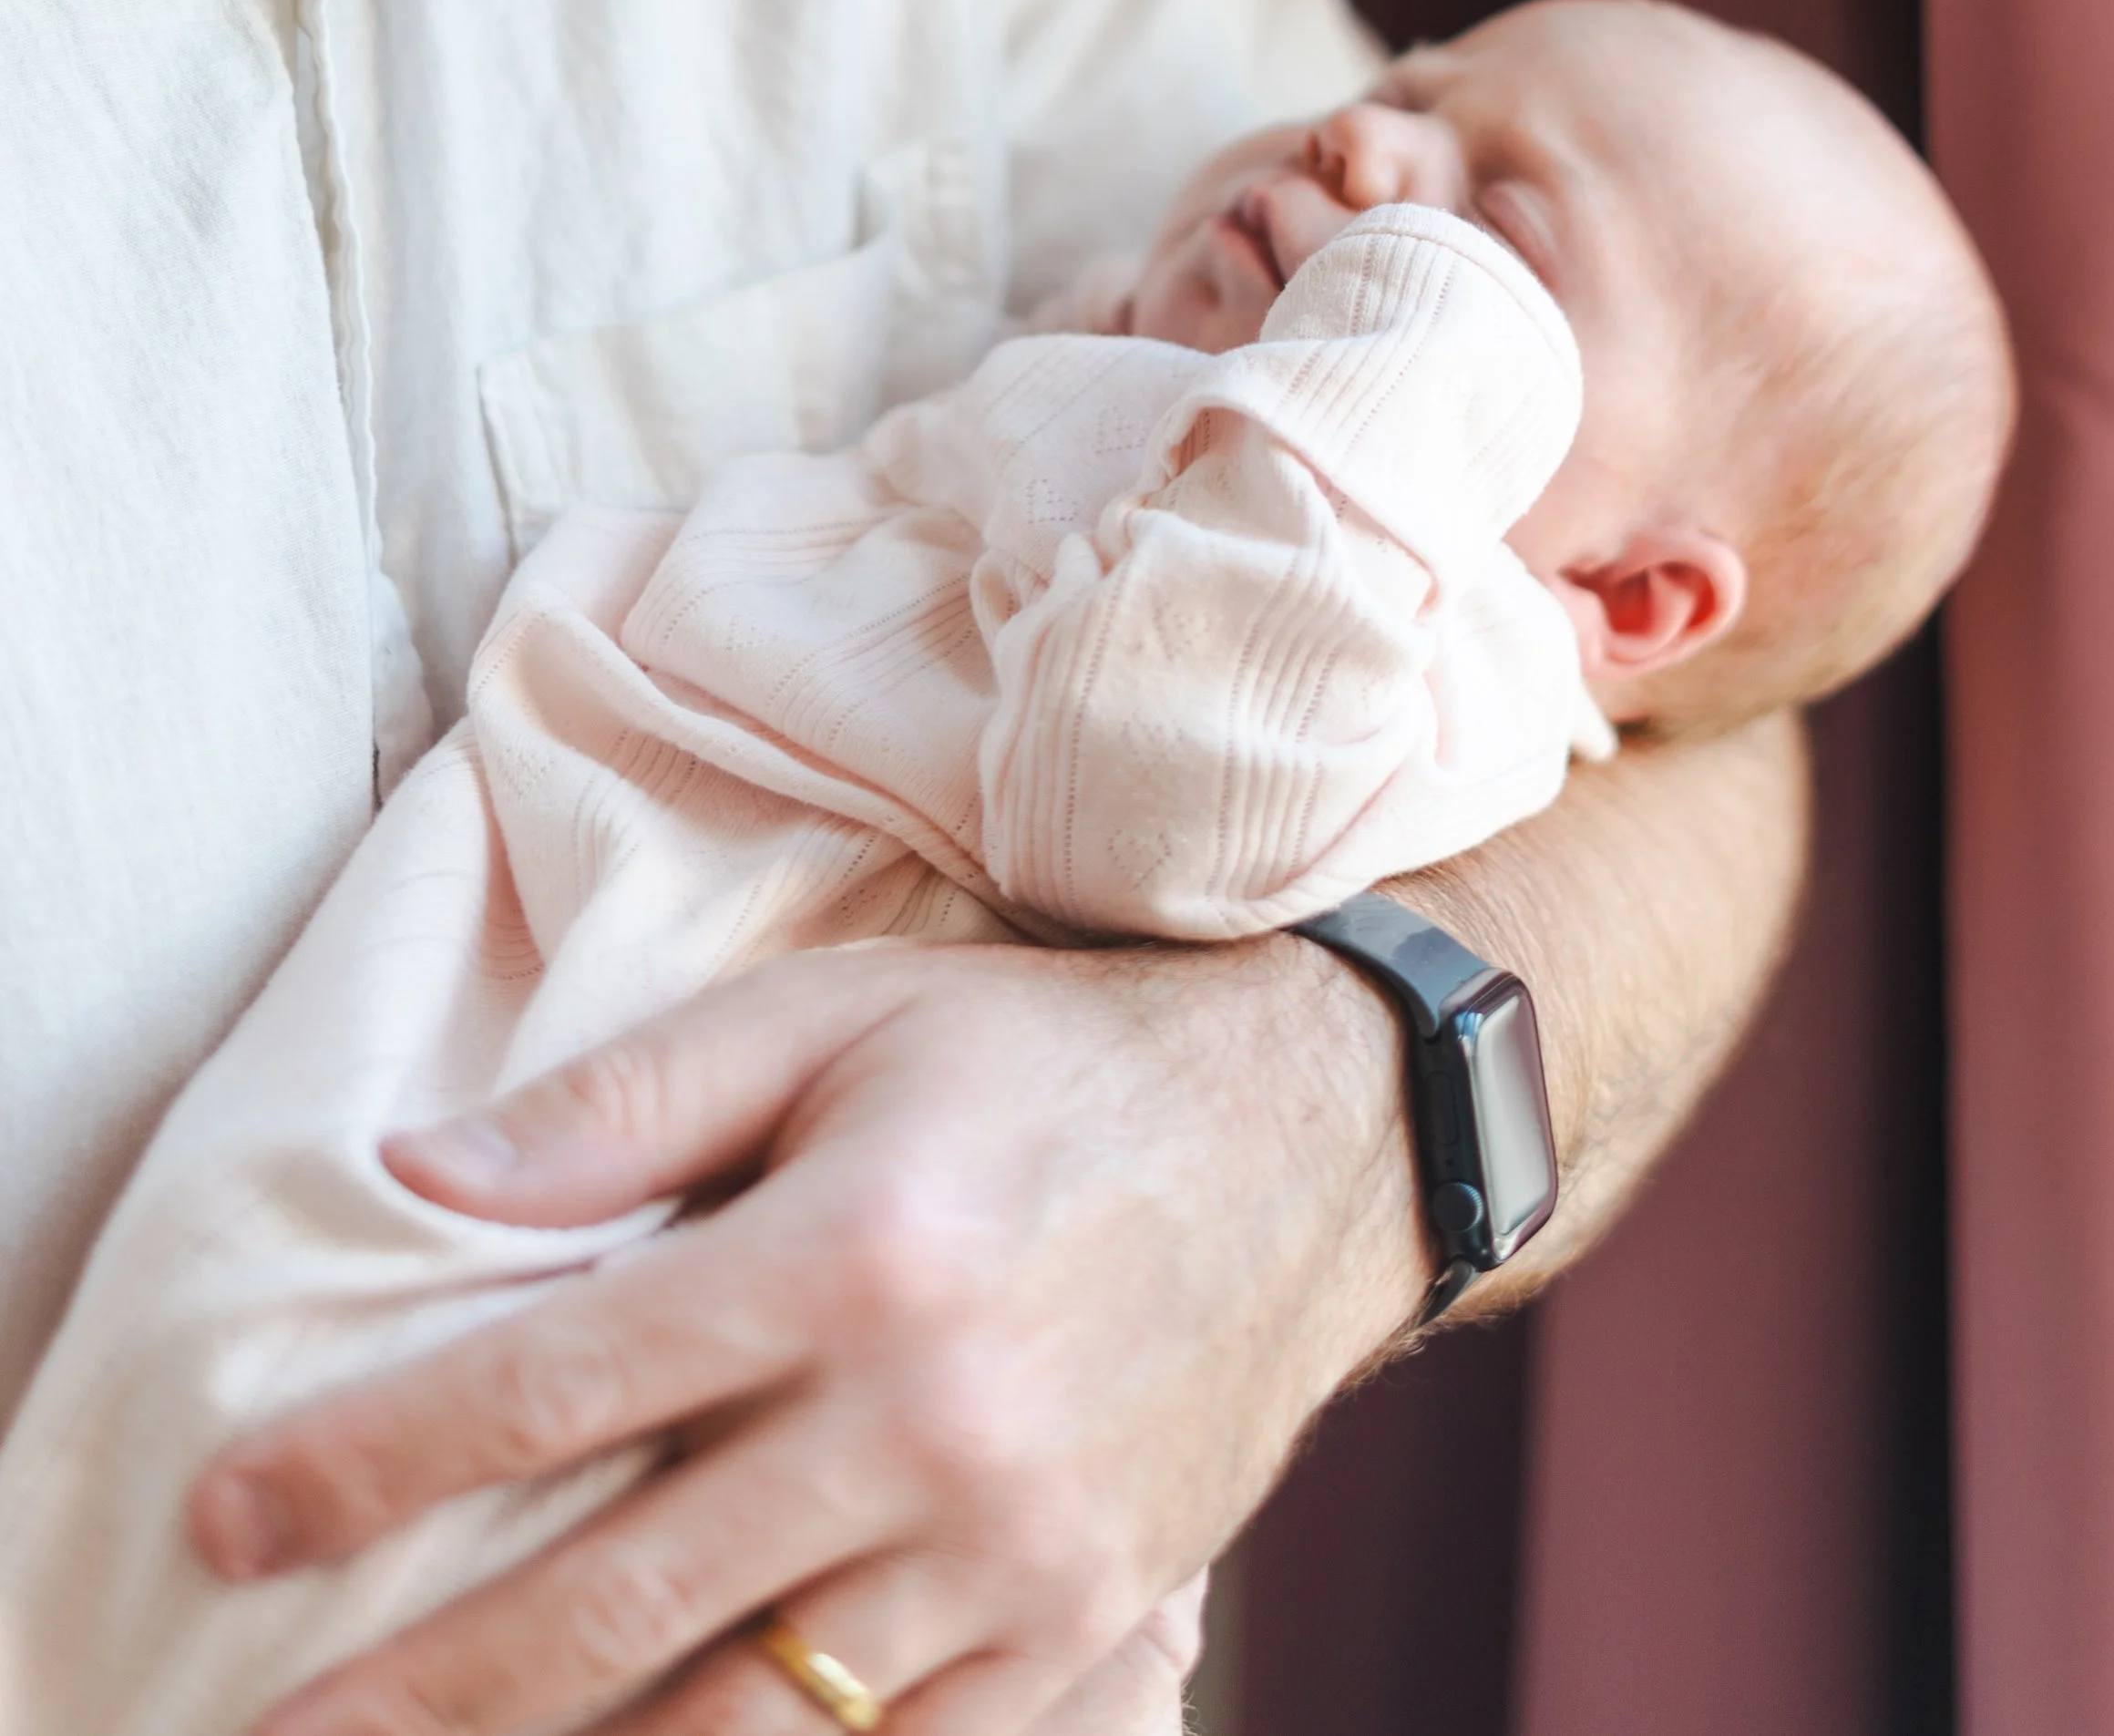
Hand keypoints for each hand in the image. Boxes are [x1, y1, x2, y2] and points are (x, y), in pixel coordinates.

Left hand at [190, 937, 1424, 1734]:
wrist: (1317, 1139)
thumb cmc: (1042, 1058)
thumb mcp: (838, 1013)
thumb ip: (629, 1097)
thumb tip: (423, 1172)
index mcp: (850, 1250)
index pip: (554, 1385)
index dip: (369, 1463)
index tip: (231, 1517)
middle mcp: (927, 1420)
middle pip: (616, 1601)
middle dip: (417, 1689)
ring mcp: (1013, 1551)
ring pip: (747, 1727)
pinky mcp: (1084, 1626)